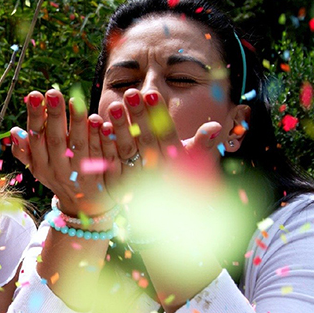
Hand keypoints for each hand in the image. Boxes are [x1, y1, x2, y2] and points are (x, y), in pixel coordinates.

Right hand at [10, 89, 116, 216]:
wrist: (85, 208)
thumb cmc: (59, 178)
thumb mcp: (39, 168)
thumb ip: (25, 151)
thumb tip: (14, 131)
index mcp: (42, 165)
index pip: (36, 139)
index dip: (35, 117)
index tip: (34, 95)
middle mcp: (60, 170)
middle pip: (56, 141)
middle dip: (53, 116)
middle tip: (53, 92)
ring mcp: (81, 173)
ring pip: (79, 147)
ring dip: (77, 123)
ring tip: (76, 100)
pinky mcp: (102, 174)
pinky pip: (101, 154)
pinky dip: (101, 137)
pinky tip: (101, 120)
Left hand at [100, 89, 221, 201]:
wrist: (165, 220)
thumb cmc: (182, 182)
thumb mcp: (193, 164)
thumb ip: (201, 145)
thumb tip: (215, 126)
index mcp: (174, 165)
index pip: (166, 136)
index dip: (159, 115)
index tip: (152, 93)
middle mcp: (156, 173)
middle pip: (145, 140)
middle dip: (138, 116)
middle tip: (130, 92)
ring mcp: (136, 180)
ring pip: (127, 151)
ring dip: (119, 128)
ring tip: (113, 104)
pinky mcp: (118, 186)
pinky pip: (110, 163)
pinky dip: (104, 145)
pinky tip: (98, 125)